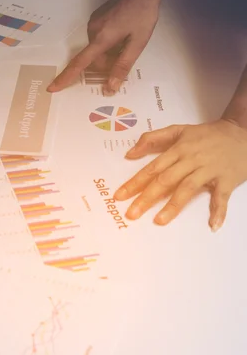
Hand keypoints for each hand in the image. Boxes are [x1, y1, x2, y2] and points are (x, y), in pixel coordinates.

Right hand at [47, 0, 159, 93]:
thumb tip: (110, 87)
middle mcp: (92, 32)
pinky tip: (121, 33)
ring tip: (126, 40)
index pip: (79, 63)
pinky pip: (98, 38)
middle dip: (106, 63)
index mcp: (101, 40)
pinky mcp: (96, 19)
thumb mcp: (138, 44)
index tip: (52, 88)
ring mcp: (93, 24)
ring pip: (96, 49)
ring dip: (108, 52)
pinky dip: (107, 42)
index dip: (65, 78)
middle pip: (93, 58)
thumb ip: (123, 66)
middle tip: (125, 53)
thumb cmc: (142, 15)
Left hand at [113, 120, 246, 230]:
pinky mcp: (228, 179)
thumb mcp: (178, 130)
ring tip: (159, 221)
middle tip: (131, 214)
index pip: (152, 168)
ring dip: (173, 205)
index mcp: (178, 149)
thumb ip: (152, 139)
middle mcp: (191, 159)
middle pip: (165, 180)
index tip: (119, 196)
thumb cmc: (207, 134)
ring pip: (188, 188)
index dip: (135, 183)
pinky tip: (212, 225)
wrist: (242, 131)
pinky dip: (219, 210)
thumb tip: (129, 154)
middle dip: (147, 197)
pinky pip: (222, 196)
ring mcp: (210, 169)